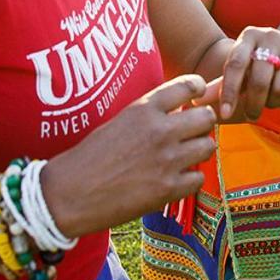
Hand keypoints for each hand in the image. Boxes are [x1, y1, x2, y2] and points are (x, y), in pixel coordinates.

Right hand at [44, 76, 215, 236]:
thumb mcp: (120, 122)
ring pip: (208, 146)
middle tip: (192, 132)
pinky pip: (198, 178)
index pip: (187, 86)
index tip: (196, 96)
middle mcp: (160, 131)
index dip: (197, 89)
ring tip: (185, 156)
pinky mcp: (168, 189)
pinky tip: (176, 179)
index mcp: (144, 109)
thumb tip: (179, 110)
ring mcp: (167, 160)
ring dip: (199, 150)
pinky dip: (190, 179)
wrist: (71, 193)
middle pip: (206, 117)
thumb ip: (149, 114)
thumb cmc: (90, 157)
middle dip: (202, 123)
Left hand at [211, 27, 279, 121]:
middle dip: (253, 104)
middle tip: (251, 114)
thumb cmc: (252, 64)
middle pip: (260, 79)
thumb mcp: (236, 70)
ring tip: (267, 102)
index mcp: (248, 36)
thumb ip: (219, 87)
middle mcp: (271, 35)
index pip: (235, 65)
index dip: (228, 92)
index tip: (224, 114)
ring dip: (272, 103)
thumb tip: (194, 103)